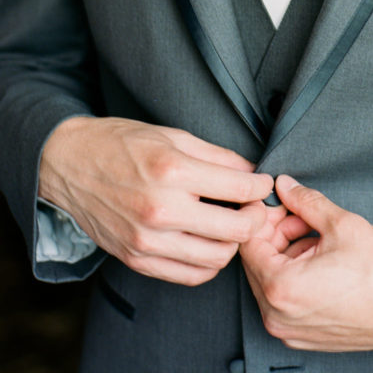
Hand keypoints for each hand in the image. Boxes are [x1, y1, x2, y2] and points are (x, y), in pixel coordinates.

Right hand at [39, 115, 273, 284]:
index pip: (240, 189)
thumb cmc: (122, 143)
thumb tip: (252, 173)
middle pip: (235, 230)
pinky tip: (209, 243)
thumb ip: (218, 156)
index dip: (261, 187)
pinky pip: (189, 276)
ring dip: (233, 244)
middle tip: (254, 207)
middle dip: (255, 219)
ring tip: (231, 224)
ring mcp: (147, 240)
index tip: (263, 183)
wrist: (69, 164)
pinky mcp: (136, 259)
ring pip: (216, 258)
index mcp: (174, 171)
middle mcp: (162, 210)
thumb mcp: (174, 136)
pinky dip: (208, 264)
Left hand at [240, 174, 372, 351]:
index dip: (263, 216)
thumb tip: (285, 186)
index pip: (248, 242)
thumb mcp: (342, 224)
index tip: (279, 202)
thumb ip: (305, 201)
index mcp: (281, 288)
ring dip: (288, 253)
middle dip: (277, 233)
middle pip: (257, 262)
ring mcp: (290, 331)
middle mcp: (278, 316)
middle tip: (303, 215)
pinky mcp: (304, 336)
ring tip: (319, 237)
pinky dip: (296, 275)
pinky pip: (285, 300)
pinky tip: (322, 259)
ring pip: (271, 280)